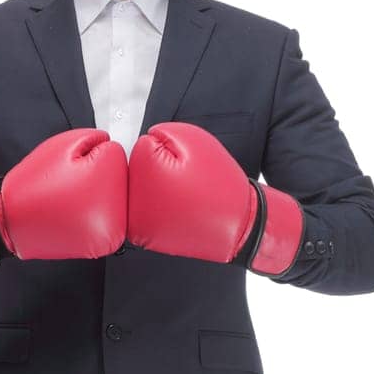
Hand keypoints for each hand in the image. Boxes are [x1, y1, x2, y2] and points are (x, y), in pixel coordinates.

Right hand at [0, 129, 126, 266]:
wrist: (11, 220)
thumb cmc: (34, 182)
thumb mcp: (65, 144)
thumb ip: (97, 139)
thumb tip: (113, 146)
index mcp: (112, 183)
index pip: (115, 155)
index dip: (90, 154)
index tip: (70, 167)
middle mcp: (117, 213)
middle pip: (118, 180)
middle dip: (96, 176)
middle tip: (67, 185)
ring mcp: (110, 235)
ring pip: (112, 201)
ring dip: (95, 197)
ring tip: (67, 200)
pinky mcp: (101, 247)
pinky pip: (102, 221)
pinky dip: (89, 215)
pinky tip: (70, 214)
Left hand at [127, 122, 304, 276]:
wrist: (238, 225)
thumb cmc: (221, 185)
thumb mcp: (193, 140)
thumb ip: (161, 134)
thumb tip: (143, 141)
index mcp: (144, 177)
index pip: (143, 148)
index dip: (169, 150)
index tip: (187, 165)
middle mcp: (135, 206)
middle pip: (138, 172)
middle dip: (160, 170)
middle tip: (188, 182)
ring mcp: (139, 227)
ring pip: (142, 192)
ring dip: (160, 190)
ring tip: (186, 197)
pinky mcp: (147, 239)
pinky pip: (148, 213)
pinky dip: (162, 208)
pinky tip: (181, 210)